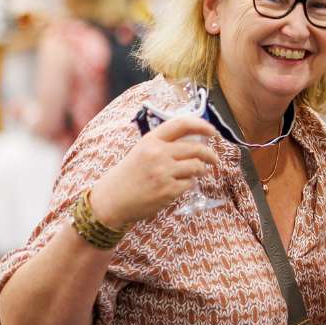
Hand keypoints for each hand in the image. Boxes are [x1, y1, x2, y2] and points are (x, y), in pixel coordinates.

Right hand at [92, 116, 219, 227]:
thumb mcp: (141, 151)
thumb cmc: (128, 175)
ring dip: (202, 170)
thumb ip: (164, 145)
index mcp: (150, 140)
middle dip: (211, 154)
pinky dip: (189, 184)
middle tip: (214, 159)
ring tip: (199, 172)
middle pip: (196, 148)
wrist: (111, 200)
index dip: (202, 125)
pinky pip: (190, 184)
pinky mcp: (168, 190)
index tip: (213, 131)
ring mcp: (163, 172)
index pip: (182, 124)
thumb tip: (195, 140)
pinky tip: (180, 185)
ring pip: (197, 166)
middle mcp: (157, 153)